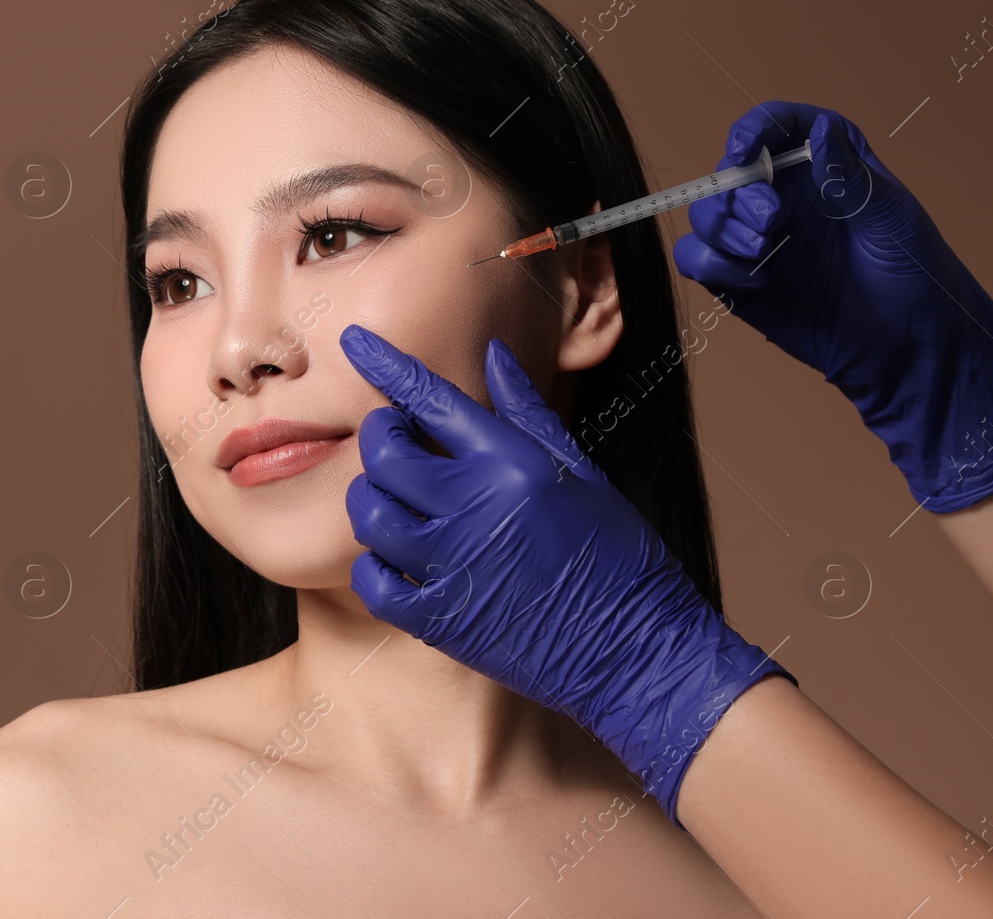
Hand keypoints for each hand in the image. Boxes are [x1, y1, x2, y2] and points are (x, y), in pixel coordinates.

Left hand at [337, 323, 793, 824]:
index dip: (384, 363)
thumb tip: (494, 353)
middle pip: (384, 453)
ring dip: (370, 500)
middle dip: (381, 439)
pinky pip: (372, 580)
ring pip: (369, 513)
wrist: (639, 653)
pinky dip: (372, 565)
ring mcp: (454, 566)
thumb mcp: (580, 472)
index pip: (432, 398)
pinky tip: (394, 558)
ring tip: (397, 502)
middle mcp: (476, 507)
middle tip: (397, 445)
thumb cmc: (619, 556)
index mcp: (512, 463)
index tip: (353, 340)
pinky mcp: (441, 621)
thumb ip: (527, 412)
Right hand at [672, 100, 992, 511]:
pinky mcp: (738, 281)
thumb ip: (848, 175)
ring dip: (721, 229)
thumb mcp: (890, 217)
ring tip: (763, 251)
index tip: (744, 152)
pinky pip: (696, 259)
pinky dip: (712, 265)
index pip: (776, 127)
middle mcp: (784, 196)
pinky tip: (754, 282)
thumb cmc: (912, 276)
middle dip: (738, 192)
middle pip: (730, 172)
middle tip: (771, 222)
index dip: (754, 131)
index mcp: (824, 165)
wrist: (906, 349)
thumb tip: (819, 133)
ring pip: (706, 214)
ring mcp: (758, 239)